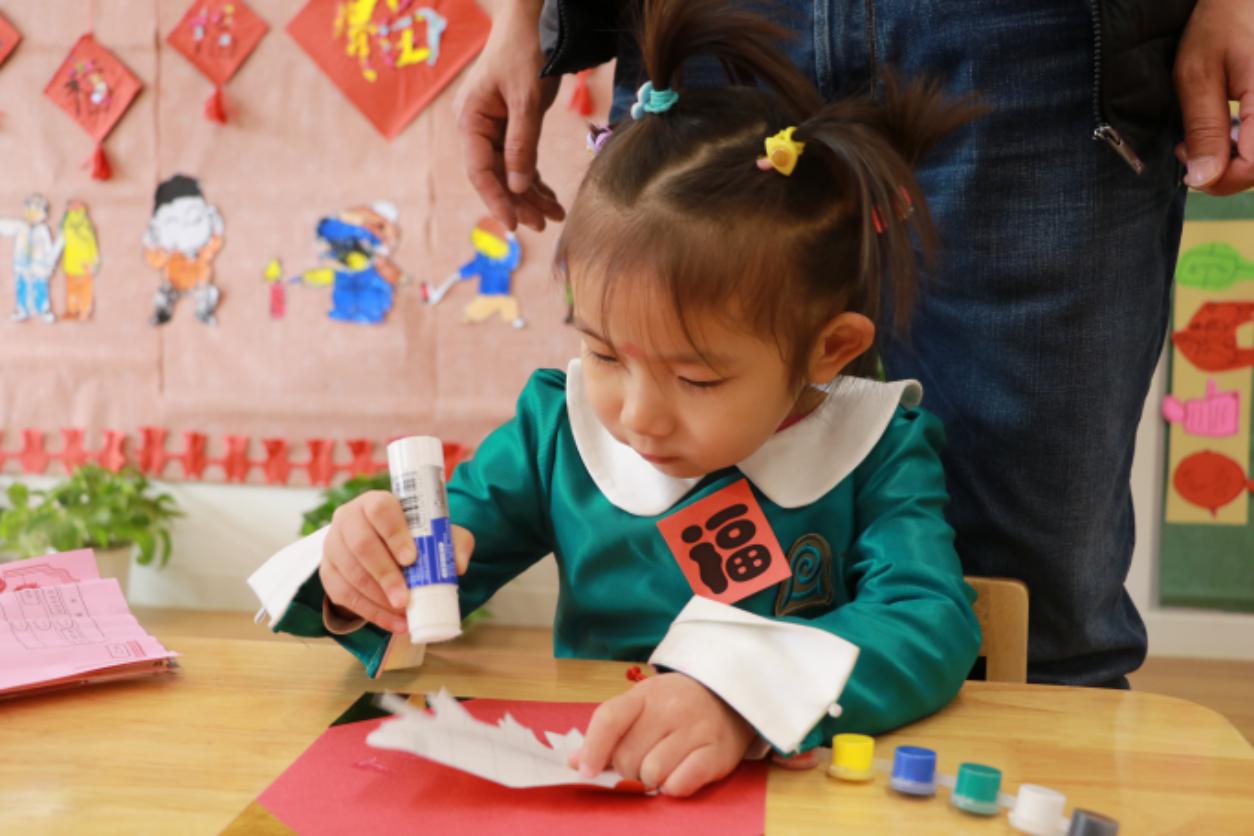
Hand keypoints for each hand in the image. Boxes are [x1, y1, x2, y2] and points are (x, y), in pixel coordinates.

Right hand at [319, 490, 474, 632]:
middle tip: (405, 599)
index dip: (395, 534)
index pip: (381, 510)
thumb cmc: (412, 536)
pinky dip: (370, 612)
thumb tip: (458, 566)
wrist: (382, 545)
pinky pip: (343, 595)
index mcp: (375, 502)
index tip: (411, 559)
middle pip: (361, 544)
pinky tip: (393, 623)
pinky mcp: (327, 571)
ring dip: (377, 598)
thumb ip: (454, 542)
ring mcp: (333, 545)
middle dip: (385, 575)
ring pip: (350, 572)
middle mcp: (348, 519)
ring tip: (403, 615)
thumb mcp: (437, 533)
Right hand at [455, 0, 564, 230]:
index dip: (497, 200)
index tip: (515, 224)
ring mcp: (493, 128)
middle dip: (520, 202)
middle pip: (496, 176)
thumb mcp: (527, 99)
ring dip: (531, 194)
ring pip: (510, 171)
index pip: (480, 171)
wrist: (533, 18)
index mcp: (470, 120)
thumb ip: (522, 144)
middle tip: (544, 225)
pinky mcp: (510, 125)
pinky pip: (520, 159)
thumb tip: (519, 187)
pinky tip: (550, 197)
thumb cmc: (526, 50)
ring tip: (555, 215)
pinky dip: (535, 178)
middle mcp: (476, 127)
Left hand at [571, 672, 756, 796]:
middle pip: (628, 755)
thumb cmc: (678, 705)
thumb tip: (574, 762)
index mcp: (646, 694)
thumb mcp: (643, 705)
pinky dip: (672, 788)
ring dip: (649, 780)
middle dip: (625, 770)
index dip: (593, 749)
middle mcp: (671, 708)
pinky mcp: (717, 753)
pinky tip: (676, 776)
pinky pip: (680, 783)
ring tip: (659, 770)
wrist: (730, 697)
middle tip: (637, 766)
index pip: (609, 719)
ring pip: (652, 772)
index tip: (585, 771)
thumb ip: (610, 731)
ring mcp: (696, 729)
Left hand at [1174, 0, 1253, 194]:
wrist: (1244, 2)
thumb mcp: (1198, 77)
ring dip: (1235, 160)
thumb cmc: (1219, 28)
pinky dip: (1248, 145)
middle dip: (1223, 170)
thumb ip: (1204, 129)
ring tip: (1208, 134)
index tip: (1187, 159)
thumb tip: (1204, 179)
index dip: (1217, 178)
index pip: (1253, 167)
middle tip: (1190, 146)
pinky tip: (1230, 128)